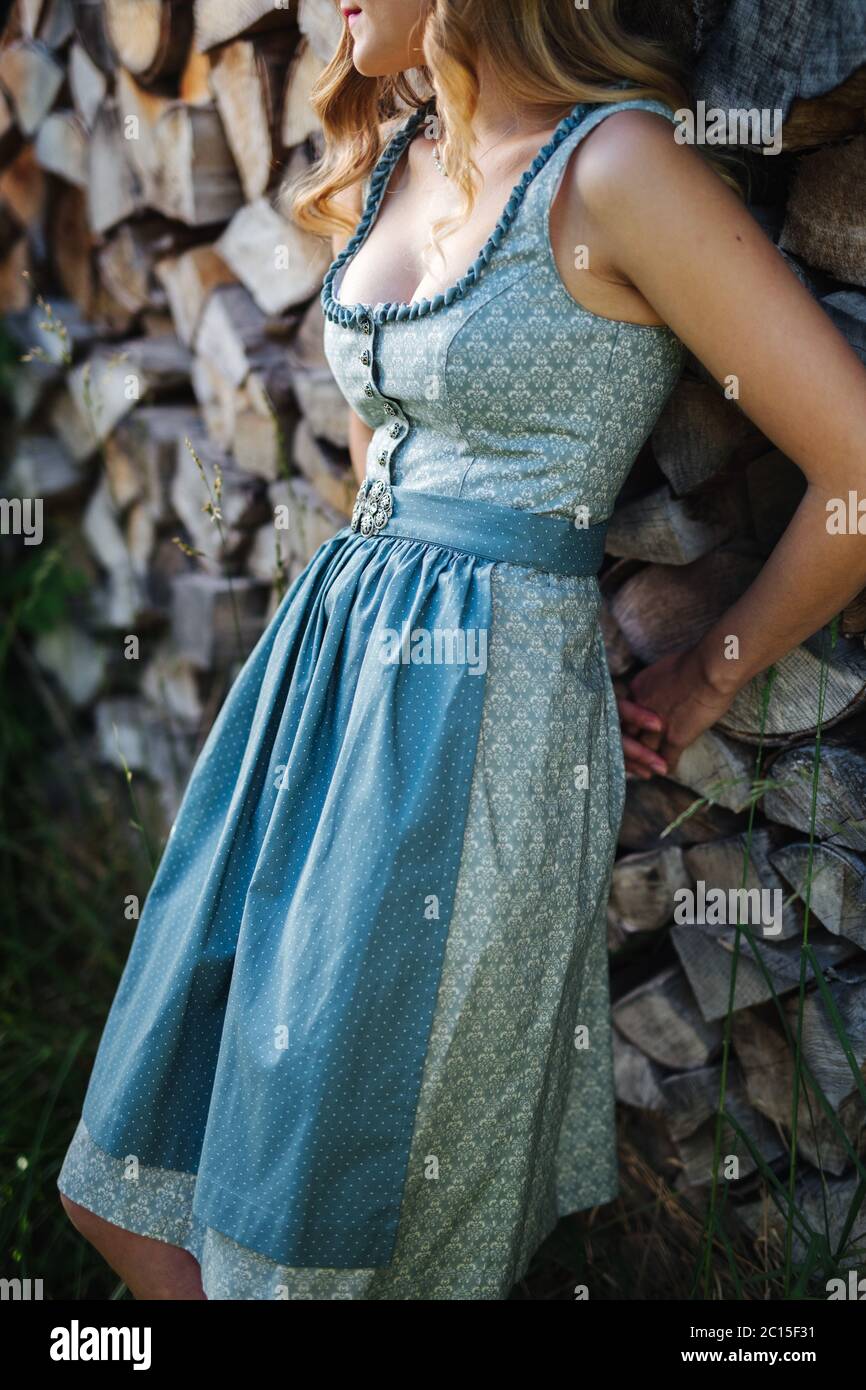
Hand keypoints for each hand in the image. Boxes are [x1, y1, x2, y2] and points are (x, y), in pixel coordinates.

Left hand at [626, 647, 740, 776]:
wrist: (711, 668)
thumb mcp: (666, 669)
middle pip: (627, 735)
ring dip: (644, 763)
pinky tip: (666, 771)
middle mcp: (641, 709)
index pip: (624, 715)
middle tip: (628, 760)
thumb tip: (668, 690)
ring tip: (645, 772)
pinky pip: (666, 759)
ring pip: (643, 752)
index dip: (627, 726)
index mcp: (638, 689)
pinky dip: (666, 767)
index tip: (629, 734)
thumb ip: (661, 684)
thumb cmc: (697, 661)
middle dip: (627, 749)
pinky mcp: (675, 738)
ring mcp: (657, 726)